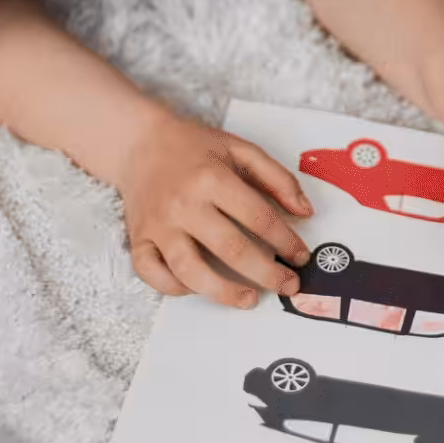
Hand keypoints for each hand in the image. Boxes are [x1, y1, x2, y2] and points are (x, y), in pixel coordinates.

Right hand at [117, 110, 313, 306]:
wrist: (140, 142)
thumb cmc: (194, 147)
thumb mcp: (240, 149)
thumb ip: (277, 178)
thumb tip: (305, 211)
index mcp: (211, 178)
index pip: (258, 218)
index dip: (286, 241)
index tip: (301, 256)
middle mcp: (183, 204)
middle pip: (231, 249)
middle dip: (267, 273)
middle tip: (288, 285)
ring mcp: (158, 226)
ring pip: (190, 271)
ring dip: (224, 292)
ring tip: (250, 300)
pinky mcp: (138, 239)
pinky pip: (153, 274)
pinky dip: (175, 288)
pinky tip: (199, 288)